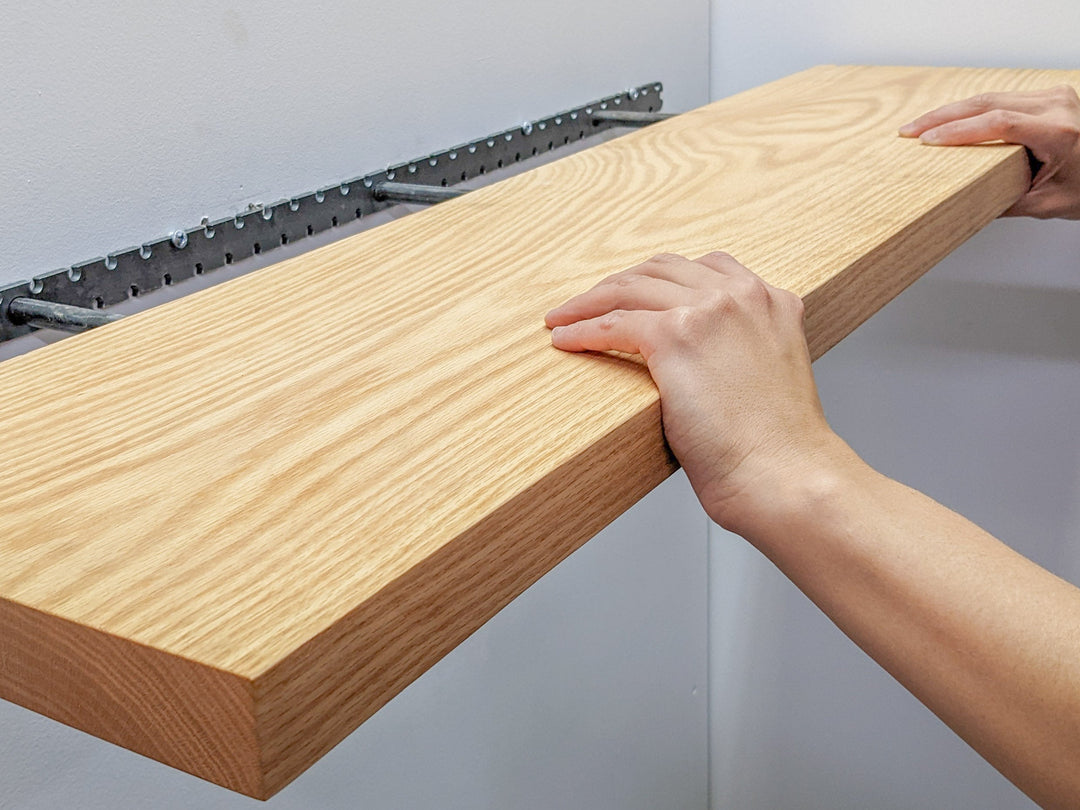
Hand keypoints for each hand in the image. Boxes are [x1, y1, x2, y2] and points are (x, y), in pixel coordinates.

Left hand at [545, 252, 844, 531]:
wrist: (784, 474)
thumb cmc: (777, 448)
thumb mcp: (770, 377)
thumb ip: (741, 350)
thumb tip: (697, 361)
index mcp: (772, 301)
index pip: (705, 268)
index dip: (660, 279)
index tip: (635, 292)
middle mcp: (742, 295)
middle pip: (662, 270)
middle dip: (619, 284)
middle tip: (589, 303)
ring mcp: (709, 310)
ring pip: (631, 288)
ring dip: (589, 302)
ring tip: (564, 317)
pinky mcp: (675, 336)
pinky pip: (613, 323)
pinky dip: (582, 330)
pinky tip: (565, 339)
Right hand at [899, 86, 1079, 218]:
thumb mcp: (1047, 204)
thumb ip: (1005, 201)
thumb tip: (964, 202)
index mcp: (1059, 132)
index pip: (998, 123)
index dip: (958, 131)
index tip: (928, 140)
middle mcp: (1058, 106)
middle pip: (988, 103)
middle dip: (943, 116)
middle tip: (910, 130)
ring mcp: (1055, 97)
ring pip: (992, 97)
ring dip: (953, 111)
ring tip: (921, 125)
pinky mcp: (1049, 97)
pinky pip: (1003, 98)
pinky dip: (972, 109)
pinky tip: (950, 118)